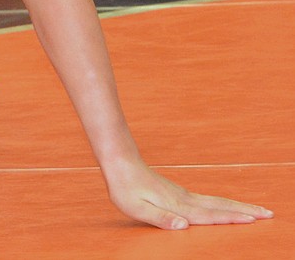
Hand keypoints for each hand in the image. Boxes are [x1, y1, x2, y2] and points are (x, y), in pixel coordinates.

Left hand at [105, 159, 272, 229]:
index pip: (210, 215)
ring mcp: (183, 194)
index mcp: (178, 206)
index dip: (231, 219)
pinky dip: (223, 203)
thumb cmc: (124, 188)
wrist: (119, 162)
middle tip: (269, 213)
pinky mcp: (179, 192)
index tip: (253, 220)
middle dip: (245, 211)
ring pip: (217, 201)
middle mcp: (185, 199)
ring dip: (238, 206)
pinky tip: (226, 206)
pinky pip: (208, 199)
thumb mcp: (136, 208)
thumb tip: (183, 226)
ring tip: (256, 210)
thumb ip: (160, 218)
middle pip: (221, 206)